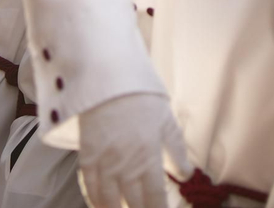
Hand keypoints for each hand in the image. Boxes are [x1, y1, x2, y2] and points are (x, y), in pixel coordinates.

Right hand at [76, 92, 189, 207]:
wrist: (109, 78)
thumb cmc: (141, 98)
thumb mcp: (167, 122)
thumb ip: (176, 151)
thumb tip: (185, 174)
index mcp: (149, 158)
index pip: (155, 199)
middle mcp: (126, 166)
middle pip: (134, 204)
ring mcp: (104, 164)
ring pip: (110, 202)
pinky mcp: (87, 156)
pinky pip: (89, 187)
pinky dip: (96, 201)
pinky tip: (102, 206)